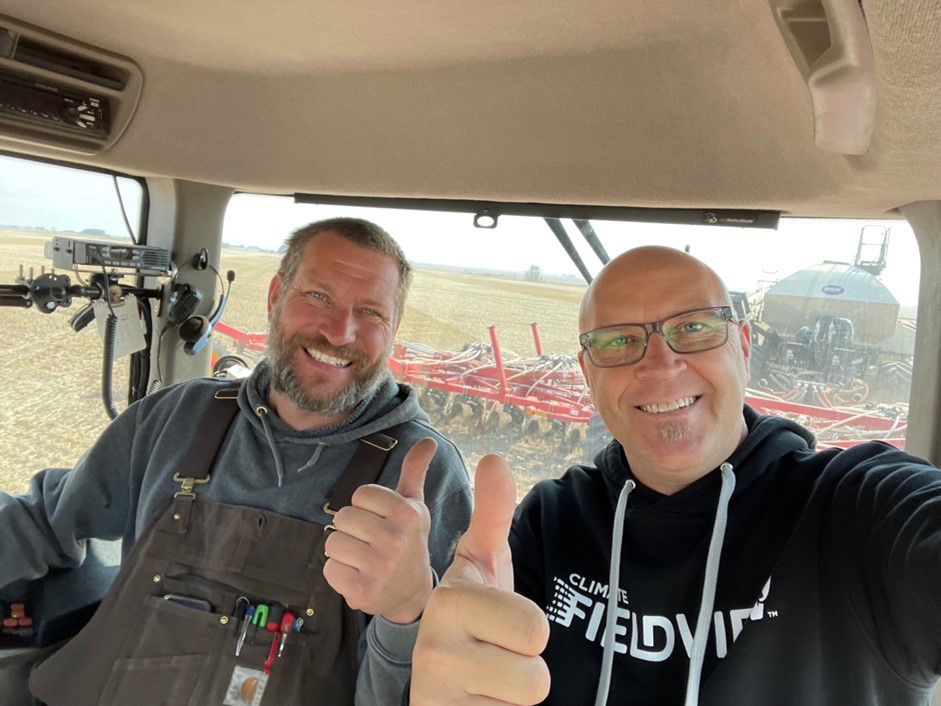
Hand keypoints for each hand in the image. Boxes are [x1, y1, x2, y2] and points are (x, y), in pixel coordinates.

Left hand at [323, 437, 436, 623]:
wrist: (414, 594)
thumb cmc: (409, 542)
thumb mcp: (414, 507)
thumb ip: (414, 471)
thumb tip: (429, 440)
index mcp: (407, 514)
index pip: (359, 494)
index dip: (365, 507)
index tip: (380, 521)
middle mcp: (395, 539)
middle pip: (343, 517)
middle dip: (352, 529)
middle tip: (371, 543)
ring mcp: (379, 567)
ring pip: (333, 542)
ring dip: (343, 551)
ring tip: (364, 559)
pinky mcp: (363, 591)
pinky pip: (329, 568)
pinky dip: (338, 572)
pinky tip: (358, 575)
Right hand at [411, 454, 550, 704]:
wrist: (439, 691)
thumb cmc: (470, 624)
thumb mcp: (482, 568)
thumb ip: (492, 516)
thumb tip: (493, 456)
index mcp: (449, 599)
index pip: (534, 627)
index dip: (528, 631)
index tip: (494, 628)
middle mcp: (433, 646)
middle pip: (537, 671)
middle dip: (528, 667)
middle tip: (499, 656)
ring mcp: (436, 691)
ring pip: (528, 697)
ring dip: (515, 695)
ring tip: (489, 682)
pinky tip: (477, 704)